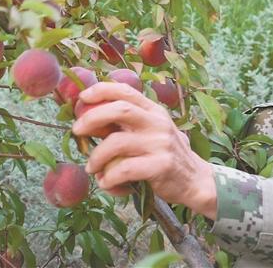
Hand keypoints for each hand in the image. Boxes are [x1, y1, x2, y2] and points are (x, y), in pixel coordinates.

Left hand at [72, 82, 217, 218]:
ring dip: (96, 156)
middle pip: (120, 109)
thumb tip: (89, 122)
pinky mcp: (161, 165)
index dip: (102, 90)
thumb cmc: (165, 155)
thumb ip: (127, 126)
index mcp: (154, 111)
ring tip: (91, 167)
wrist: (195, 180)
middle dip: (92, 117)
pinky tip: (106, 183)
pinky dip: (109, 177)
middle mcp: (158, 123)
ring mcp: (160, 143)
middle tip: (77, 131)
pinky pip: (125, 169)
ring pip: (117, 142)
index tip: (82, 98)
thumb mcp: (151, 133)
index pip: (126, 91)